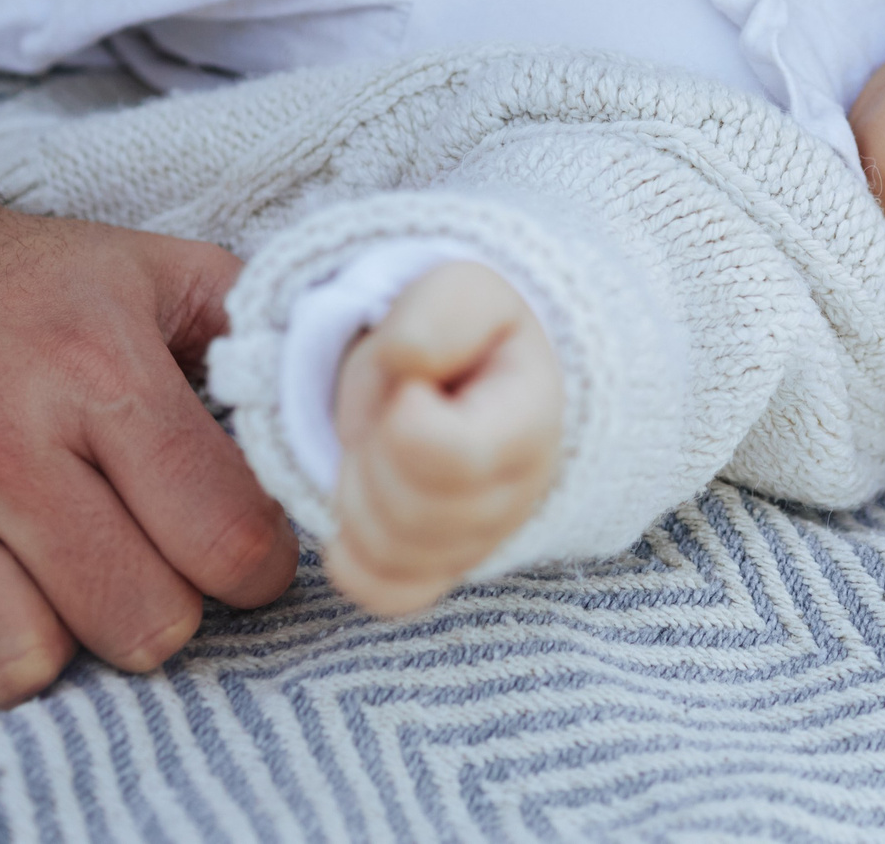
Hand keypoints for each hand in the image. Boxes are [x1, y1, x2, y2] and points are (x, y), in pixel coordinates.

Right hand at [0, 190, 298, 708]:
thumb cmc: (16, 287)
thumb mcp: (153, 275)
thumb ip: (259, 341)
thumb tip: (348, 413)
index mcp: (91, 363)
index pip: (224, 539)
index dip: (249, 567)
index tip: (230, 552)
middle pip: (134, 624)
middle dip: (150, 610)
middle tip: (125, 563)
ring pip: (11, 667)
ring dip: (35, 641)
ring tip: (27, 574)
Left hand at [326, 261, 562, 614]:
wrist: (482, 368)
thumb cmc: (469, 333)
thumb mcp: (462, 292)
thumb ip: (438, 318)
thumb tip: (409, 365)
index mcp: (533, 423)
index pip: (448, 457)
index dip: (403, 414)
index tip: (411, 382)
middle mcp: (518, 499)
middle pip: (407, 511)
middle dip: (371, 447)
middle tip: (389, 406)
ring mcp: (481, 543)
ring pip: (388, 552)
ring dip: (355, 488)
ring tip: (379, 442)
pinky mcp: (442, 570)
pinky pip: (384, 593)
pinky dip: (351, 554)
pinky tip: (361, 498)